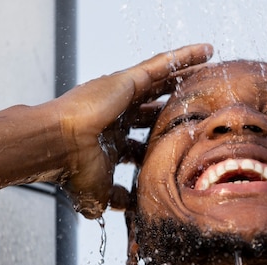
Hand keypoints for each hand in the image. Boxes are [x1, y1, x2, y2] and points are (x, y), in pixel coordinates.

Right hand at [48, 43, 212, 218]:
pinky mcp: (128, 81)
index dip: (159, 144)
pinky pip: (162, 65)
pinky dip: (184, 57)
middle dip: (175, 107)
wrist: (56, 146)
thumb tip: (128, 210)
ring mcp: (123, 96)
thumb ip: (116, 199)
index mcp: (111, 140)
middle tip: (200, 105)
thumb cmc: (72, 169)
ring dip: (185, 74)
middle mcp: (118, 115)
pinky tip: (206, 51)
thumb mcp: (100, 192)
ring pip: (162, 81)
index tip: (181, 147)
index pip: (142, 141)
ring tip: (210, 67)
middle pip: (155, 107)